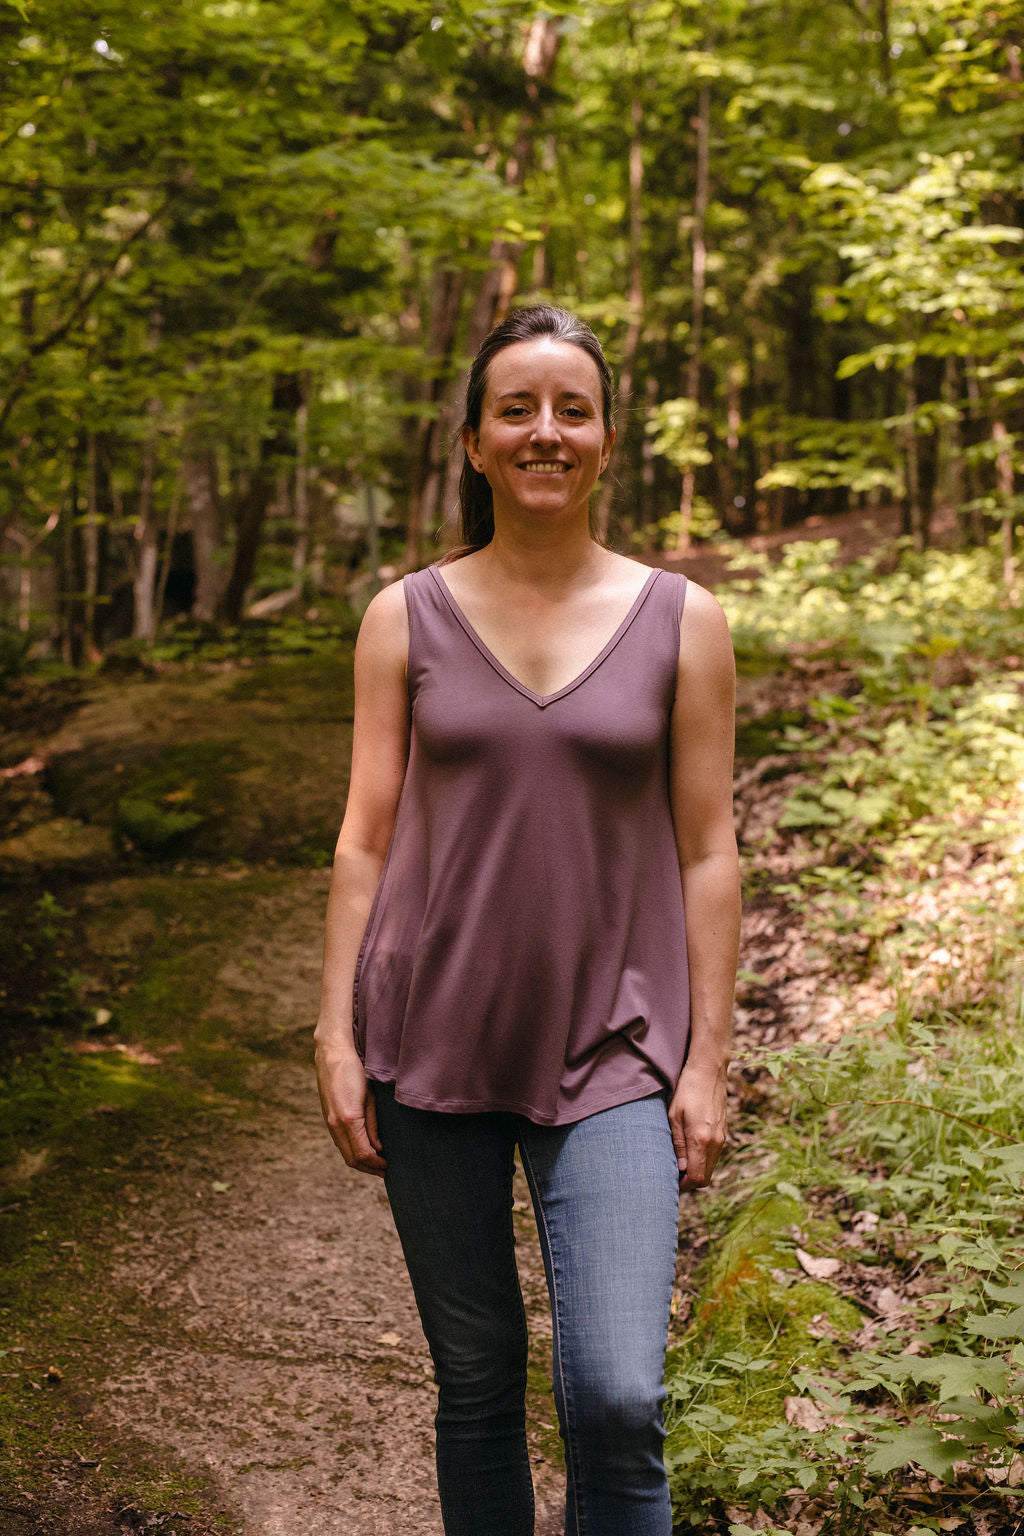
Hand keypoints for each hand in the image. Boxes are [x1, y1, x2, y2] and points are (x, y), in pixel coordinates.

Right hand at [315, 1042, 386, 1177]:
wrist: (332, 1053)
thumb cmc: (356, 1070)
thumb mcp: (371, 1096)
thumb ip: (373, 1124)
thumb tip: (378, 1147)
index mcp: (348, 1119)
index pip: (363, 1153)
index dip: (377, 1164)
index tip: (389, 1166)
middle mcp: (335, 1124)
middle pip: (351, 1158)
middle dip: (369, 1168)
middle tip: (385, 1171)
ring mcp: (329, 1122)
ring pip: (344, 1152)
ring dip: (360, 1161)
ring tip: (376, 1163)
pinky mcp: (328, 1117)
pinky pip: (339, 1142)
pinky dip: (352, 1150)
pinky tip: (363, 1148)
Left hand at [668, 1061, 727, 1190]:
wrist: (709, 1070)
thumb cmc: (687, 1090)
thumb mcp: (674, 1116)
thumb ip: (678, 1144)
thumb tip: (680, 1169)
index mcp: (701, 1139)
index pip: (697, 1178)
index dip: (684, 1186)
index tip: (671, 1184)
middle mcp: (716, 1142)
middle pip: (706, 1177)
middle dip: (690, 1182)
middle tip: (673, 1177)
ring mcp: (722, 1137)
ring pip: (711, 1167)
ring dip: (697, 1171)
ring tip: (679, 1165)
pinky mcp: (724, 1131)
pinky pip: (714, 1155)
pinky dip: (703, 1160)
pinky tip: (690, 1151)